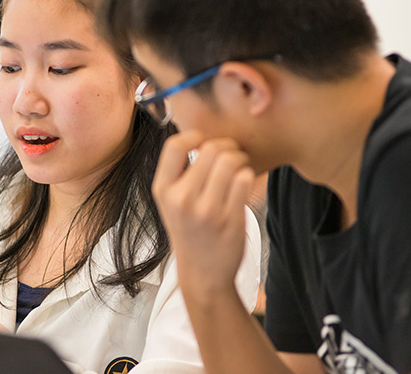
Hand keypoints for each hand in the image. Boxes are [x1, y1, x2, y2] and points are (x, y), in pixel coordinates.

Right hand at [152, 131, 253, 297]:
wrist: (203, 274)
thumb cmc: (190, 233)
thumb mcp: (171, 203)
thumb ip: (180, 174)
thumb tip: (200, 138)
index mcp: (163, 191)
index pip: (174, 146)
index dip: (193, 136)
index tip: (203, 141)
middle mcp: (181, 199)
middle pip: (210, 150)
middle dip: (226, 146)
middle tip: (231, 154)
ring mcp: (206, 210)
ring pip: (230, 161)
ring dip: (240, 159)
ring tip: (240, 167)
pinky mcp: (230, 219)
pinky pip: (244, 179)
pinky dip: (248, 177)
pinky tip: (243, 185)